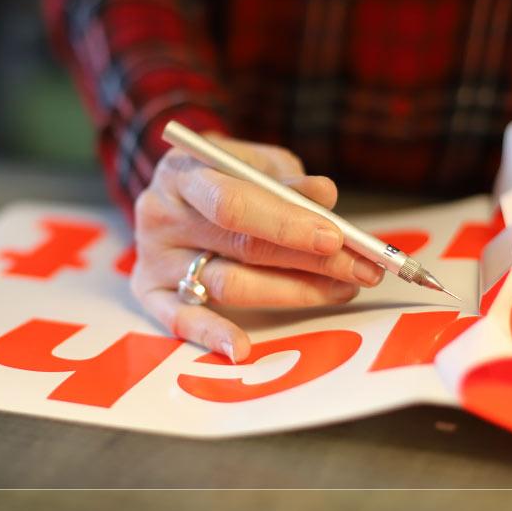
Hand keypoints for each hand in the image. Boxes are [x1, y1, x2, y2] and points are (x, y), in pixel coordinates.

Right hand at [130, 135, 383, 361]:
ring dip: (292, 292)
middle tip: (362, 269)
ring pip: (227, 285)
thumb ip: (287, 181)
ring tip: (341, 290)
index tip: (336, 237)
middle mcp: (160, 214)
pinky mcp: (150, 292)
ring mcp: (154, 256)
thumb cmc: (225, 174)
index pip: (232, 204)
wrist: (175, 187)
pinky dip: (212, 335)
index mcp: (183, 172)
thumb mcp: (254, 162)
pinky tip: (242, 348)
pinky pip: (181, 321)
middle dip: (310, 261)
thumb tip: (326, 197)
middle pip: (240, 247)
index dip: (285, 223)